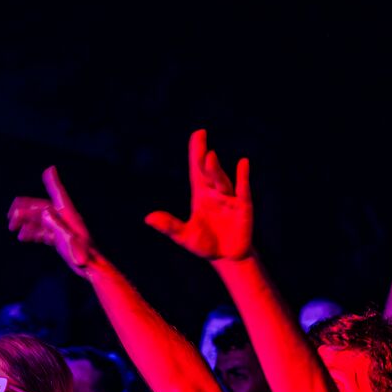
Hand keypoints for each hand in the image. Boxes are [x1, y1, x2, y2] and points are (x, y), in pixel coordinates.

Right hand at [8, 167, 100, 275]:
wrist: (90, 269)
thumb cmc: (82, 255)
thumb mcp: (67, 239)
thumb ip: (56, 225)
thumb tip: (44, 212)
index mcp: (68, 215)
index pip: (58, 195)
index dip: (53, 182)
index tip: (50, 170)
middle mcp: (65, 218)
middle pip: (42, 208)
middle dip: (25, 210)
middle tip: (10, 217)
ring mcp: (63, 228)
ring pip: (41, 220)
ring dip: (26, 222)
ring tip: (12, 228)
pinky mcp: (61, 238)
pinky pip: (44, 232)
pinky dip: (33, 232)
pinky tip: (22, 237)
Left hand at [145, 129, 252, 259]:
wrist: (226, 257)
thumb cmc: (204, 244)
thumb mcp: (184, 237)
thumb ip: (169, 226)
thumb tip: (148, 218)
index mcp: (200, 195)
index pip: (197, 170)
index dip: (196, 153)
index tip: (197, 134)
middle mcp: (215, 192)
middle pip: (208, 171)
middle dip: (203, 156)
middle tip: (200, 137)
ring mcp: (230, 198)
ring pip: (221, 180)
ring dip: (215, 169)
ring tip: (209, 157)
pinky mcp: (243, 207)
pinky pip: (243, 189)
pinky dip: (243, 177)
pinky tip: (242, 163)